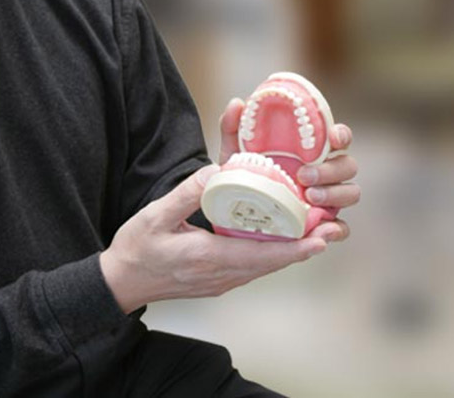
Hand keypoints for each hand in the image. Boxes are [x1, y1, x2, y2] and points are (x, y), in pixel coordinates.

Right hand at [100, 165, 334, 313]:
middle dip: (304, 247)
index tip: (321, 239)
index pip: (261, 256)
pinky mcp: (218, 279)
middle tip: (332, 228)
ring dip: (292, 251)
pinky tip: (284, 239)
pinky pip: (254, 266)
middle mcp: (221, 274)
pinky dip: (273, 253)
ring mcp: (221, 280)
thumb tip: (217, 170)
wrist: (120, 283)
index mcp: (207, 257)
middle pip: (272, 262)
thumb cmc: (136, 249)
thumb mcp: (155, 215)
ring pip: (266, 265)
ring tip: (319, 232)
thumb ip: (187, 192)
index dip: (294, 249)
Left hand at [216, 98, 362, 227]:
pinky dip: (338, 229)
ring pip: (351, 192)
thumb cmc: (245, 174)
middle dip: (331, 170)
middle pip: (348, 165)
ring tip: (309, 197)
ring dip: (335, 194)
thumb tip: (237, 104)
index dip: (341, 135)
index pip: (338, 137)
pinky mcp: (325, 222)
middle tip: (304, 176)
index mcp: (311, 150)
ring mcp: (329, 197)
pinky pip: (342, 227)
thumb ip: (234, 127)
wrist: (234, 211)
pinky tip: (324, 230)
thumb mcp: (235, 152)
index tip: (332, 138)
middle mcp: (326, 171)